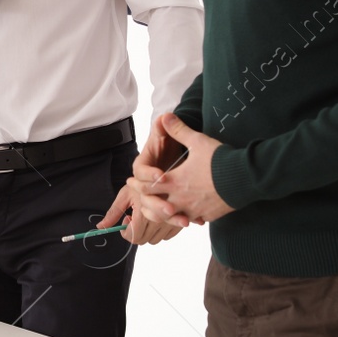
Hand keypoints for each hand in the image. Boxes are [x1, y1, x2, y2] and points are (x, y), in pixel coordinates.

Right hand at [95, 113, 190, 243]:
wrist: (173, 152)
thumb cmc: (169, 143)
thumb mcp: (167, 135)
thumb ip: (164, 127)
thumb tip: (164, 116)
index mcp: (143, 166)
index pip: (140, 172)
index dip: (150, 175)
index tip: (162, 176)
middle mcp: (147, 183)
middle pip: (146, 198)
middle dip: (158, 204)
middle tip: (171, 207)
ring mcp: (157, 195)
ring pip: (158, 212)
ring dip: (171, 218)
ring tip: (185, 221)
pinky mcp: (169, 203)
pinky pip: (172, 216)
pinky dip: (183, 218)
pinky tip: (197, 221)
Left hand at [129, 113, 233, 227]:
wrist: (245, 177)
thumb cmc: (219, 159)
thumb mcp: (197, 141)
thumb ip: (179, 130)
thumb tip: (165, 116)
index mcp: (174, 182)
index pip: (147, 187)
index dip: (138, 184)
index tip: (131, 183)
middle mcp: (181, 199)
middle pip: (157, 206)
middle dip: (148, 201)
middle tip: (142, 198)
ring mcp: (194, 210)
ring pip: (173, 217)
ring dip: (166, 213)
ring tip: (163, 209)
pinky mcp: (208, 216)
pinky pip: (193, 220)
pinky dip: (187, 217)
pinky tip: (188, 215)